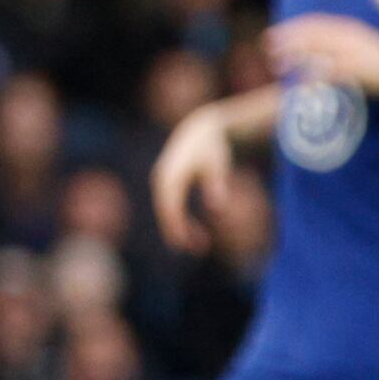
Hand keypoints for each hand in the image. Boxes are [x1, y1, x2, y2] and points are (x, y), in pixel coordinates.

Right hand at [149, 106, 238, 251]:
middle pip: (165, 212)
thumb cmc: (212, 147)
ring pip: (167, 212)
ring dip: (181, 229)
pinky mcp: (168, 186)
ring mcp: (162, 183)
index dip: (176, 226)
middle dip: (178, 232)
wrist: (200, 129)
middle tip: (198, 250)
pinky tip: (197, 233)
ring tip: (202, 246)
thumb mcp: (217, 164)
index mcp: (170, 176)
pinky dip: (182, 221)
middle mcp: (161, 180)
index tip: (186, 244)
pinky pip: (171, 208)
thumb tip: (218, 210)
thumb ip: (216, 185)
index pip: (169, 207)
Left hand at [267, 14, 378, 99]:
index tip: (274, 32)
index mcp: (350, 29)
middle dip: (287, 39)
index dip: (293, 27)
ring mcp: (353, 53)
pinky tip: (300, 82)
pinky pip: (330, 72)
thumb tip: (319, 49)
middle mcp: (349, 37)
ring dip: (295, 56)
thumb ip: (342, 42)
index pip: (316, 23)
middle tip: (267, 46)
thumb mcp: (362, 44)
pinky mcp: (358, 70)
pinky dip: (313, 76)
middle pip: (311, 35)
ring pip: (317, 52)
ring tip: (276, 64)